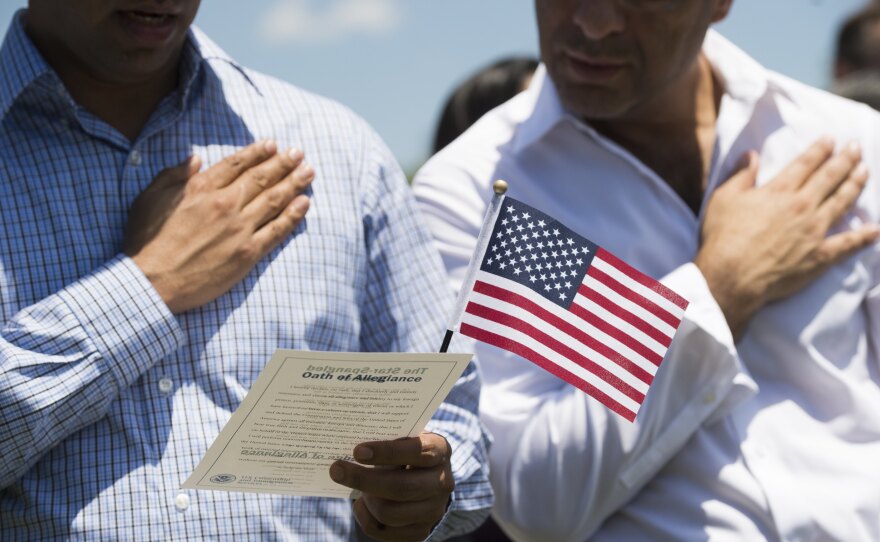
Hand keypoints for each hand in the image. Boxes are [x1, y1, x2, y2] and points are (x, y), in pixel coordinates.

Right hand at [124, 140, 313, 312]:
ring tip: (309, 172)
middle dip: (283, 163)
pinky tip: (305, 203)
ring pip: (273, 200)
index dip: (257, 153)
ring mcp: (239, 229)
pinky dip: (293, 215)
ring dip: (294, 183)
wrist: (152, 283)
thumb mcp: (149, 198)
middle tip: (299, 153)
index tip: (272, 144)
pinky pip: (276, 230)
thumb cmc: (146, 242)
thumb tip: (194, 159)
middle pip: (261, 178)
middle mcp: (224, 204)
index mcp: (201, 188)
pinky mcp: (247, 253)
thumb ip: (173, 175)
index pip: (236, 164)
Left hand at [329, 433, 454, 541]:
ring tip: (358, 488)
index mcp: (440, 451)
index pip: (417, 451)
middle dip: (363, 479)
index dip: (387, 452)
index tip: (357, 451)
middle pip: (400, 487)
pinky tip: (362, 503)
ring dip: (366, 499)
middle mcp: (443, 482)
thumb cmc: (406, 453)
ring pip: (388, 512)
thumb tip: (352, 447)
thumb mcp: (403, 439)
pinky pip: (382, 530)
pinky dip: (364, 516)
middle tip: (336, 469)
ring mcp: (434, 510)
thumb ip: (386, 439)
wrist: (425, 480)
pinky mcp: (420, 531)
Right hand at [695, 137, 878, 339]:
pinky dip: (864, 236)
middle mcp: (802, 206)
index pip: (805, 164)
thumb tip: (752, 154)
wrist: (732, 275)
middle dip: (845, 159)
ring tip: (865, 171)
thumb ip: (741, 175)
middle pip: (829, 177)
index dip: (820, 149)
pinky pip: (847, 244)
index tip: (831, 139)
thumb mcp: (723, 198)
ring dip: (856, 185)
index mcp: (779, 191)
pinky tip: (876, 229)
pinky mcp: (819, 256)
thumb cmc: (723, 237)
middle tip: (856, 147)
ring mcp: (814, 231)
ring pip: (842, 202)